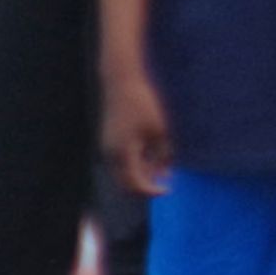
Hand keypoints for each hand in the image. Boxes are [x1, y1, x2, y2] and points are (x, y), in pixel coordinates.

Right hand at [101, 66, 170, 195]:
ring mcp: (107, 149)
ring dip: (141, 176)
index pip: (135, 184)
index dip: (151, 191)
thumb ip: (163, 155)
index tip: (168, 190)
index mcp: (123, 153)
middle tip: (165, 183)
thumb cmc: (143, 105)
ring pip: (123, 174)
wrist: (121, 84)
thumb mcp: (160, 131)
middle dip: (145, 187)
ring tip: (162, 165)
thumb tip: (165, 175)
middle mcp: (111, 154)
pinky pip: (121, 162)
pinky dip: (135, 165)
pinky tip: (152, 157)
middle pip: (126, 184)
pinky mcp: (109, 143)